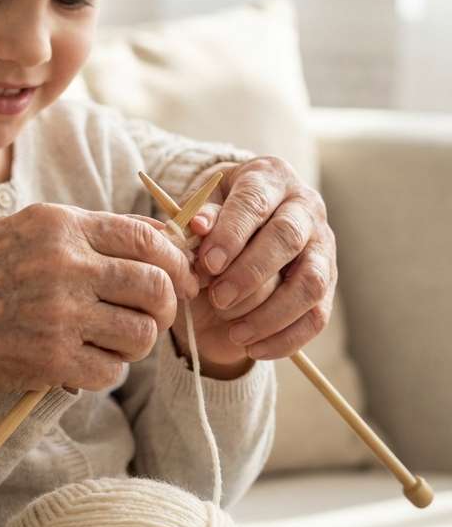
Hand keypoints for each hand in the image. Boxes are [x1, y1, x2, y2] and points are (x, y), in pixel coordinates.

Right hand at [0, 203, 199, 403]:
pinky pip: (110, 371)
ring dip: (134, 342)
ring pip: (141, 334)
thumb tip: (147, 244)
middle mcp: (66, 264)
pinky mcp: (50, 360)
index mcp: (58, 224)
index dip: (174, 260)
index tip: (177, 277)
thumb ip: (78, 235)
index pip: (146, 236)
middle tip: (149, 317)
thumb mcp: (18, 230)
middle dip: (163, 305)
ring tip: (107, 341)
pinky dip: (104, 371)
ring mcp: (60, 314)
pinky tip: (81, 363)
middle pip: (155, 286)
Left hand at [171, 157, 335, 376]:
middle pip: (288, 239)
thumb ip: (198, 217)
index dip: (232, 233)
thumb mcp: (201, 206)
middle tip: (218, 298)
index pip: (255, 201)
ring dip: (271, 313)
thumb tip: (198, 226)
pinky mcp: (329, 279)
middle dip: (250, 273)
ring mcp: (322, 244)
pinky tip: (255, 349)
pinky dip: (287, 338)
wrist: (243, 224)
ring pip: (310, 282)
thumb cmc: (216, 214)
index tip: (208, 263)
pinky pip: (317, 315)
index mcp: (269, 177)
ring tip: (235, 333)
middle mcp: (304, 206)